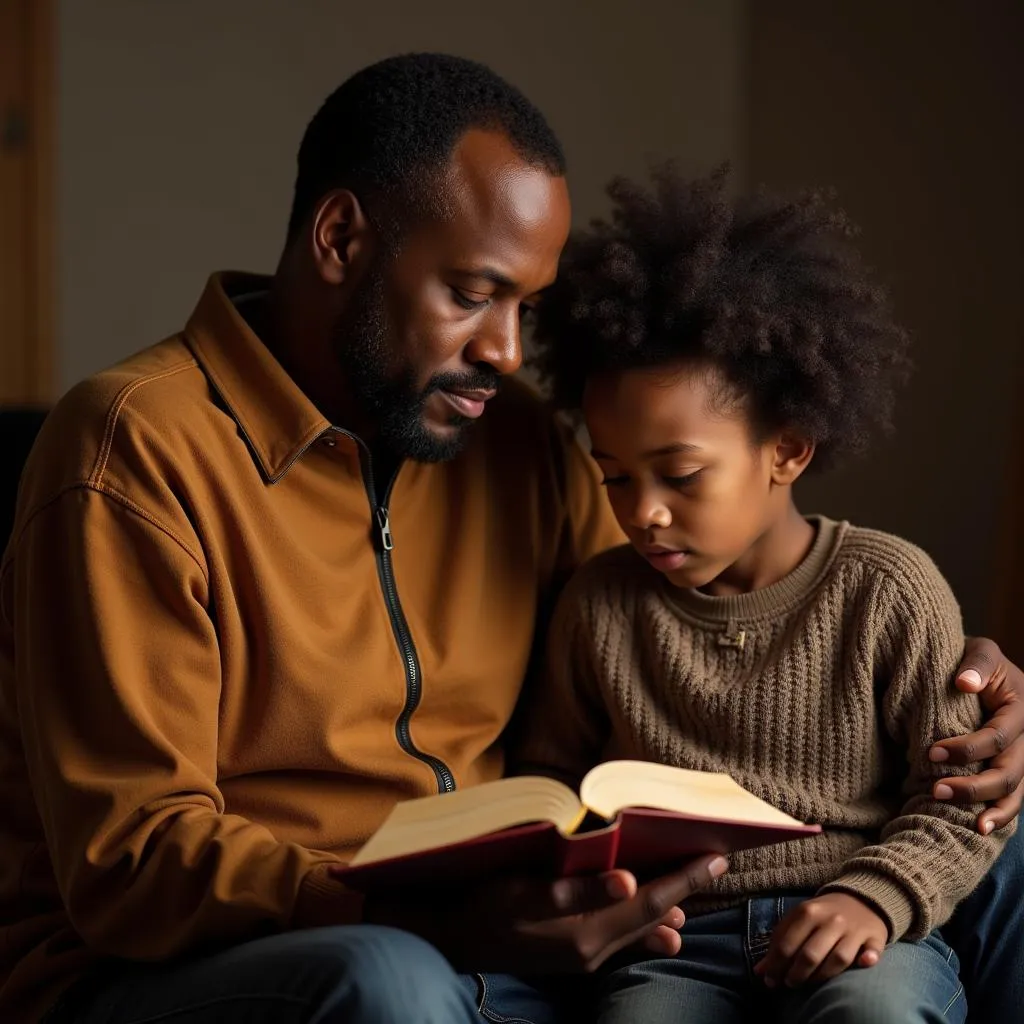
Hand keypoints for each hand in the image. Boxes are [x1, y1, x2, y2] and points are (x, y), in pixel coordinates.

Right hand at [357, 853, 727, 973]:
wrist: (450, 938)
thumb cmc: (486, 901)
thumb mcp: (527, 889)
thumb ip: (580, 888)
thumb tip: (628, 882)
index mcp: (586, 931)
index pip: (651, 901)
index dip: (685, 878)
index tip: (717, 857)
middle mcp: (592, 950)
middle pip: (651, 916)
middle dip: (684, 889)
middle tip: (714, 862)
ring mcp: (583, 957)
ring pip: (638, 929)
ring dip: (665, 907)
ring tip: (691, 888)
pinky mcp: (572, 956)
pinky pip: (620, 939)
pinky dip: (642, 926)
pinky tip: (657, 925)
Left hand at [755, 893, 886, 987]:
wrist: (861, 897)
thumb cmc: (823, 914)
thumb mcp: (799, 919)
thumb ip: (780, 942)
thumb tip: (760, 971)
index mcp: (807, 911)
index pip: (787, 943)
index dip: (776, 965)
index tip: (770, 981)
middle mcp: (831, 920)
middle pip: (810, 953)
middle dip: (796, 974)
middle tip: (789, 985)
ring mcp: (854, 929)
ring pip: (838, 958)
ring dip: (822, 976)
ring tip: (809, 985)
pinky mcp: (875, 937)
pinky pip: (873, 951)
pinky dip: (869, 958)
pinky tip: (864, 963)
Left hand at [929, 637, 1023, 832]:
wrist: (979, 670)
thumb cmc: (974, 660)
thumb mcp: (980, 651)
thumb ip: (975, 664)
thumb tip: (964, 682)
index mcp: (1020, 708)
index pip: (998, 736)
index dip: (967, 748)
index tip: (930, 752)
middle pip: (1009, 772)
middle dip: (975, 786)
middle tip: (936, 790)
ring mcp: (1023, 757)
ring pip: (1015, 792)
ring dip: (990, 809)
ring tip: (971, 825)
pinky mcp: (1013, 769)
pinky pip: (1013, 798)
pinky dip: (1000, 815)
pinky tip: (981, 829)